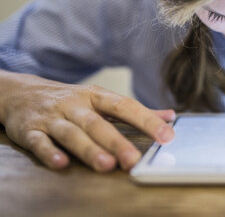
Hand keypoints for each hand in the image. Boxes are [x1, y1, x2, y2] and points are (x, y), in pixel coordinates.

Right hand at [0, 71, 174, 171]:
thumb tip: (170, 116)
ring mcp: (53, 117)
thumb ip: (135, 111)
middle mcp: (76, 105)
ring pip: (71, 133)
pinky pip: (39, 141)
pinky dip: (49, 152)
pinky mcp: (30, 130)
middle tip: (134, 160)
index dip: (147, 120)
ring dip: (88, 149)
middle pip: (98, 123)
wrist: (22, 92)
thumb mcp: (101, 99)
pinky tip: (61, 163)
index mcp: (97, 96)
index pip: (125, 106)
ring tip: (106, 165)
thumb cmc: (71, 99)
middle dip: (117, 142)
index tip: (166, 135)